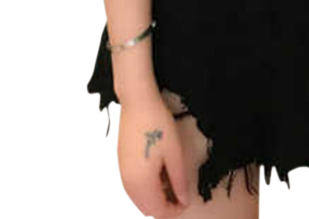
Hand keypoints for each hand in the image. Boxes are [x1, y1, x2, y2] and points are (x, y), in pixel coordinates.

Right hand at [117, 90, 192, 216]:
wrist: (137, 101)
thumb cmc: (158, 124)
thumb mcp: (175, 153)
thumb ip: (179, 181)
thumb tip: (183, 201)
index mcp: (141, 184)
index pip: (158, 211)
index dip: (174, 211)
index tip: (187, 201)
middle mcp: (128, 183)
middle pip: (147, 209)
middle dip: (164, 206)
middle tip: (181, 192)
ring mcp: (122, 173)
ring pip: (139, 198)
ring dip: (155, 197)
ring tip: (172, 180)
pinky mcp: (121, 163)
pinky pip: (133, 186)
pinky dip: (146, 187)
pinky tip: (159, 170)